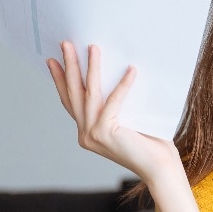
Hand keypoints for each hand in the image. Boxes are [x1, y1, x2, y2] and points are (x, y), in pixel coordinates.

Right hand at [47, 42, 180, 182]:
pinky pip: (113, 101)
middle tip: (65, 44)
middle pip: (74, 93)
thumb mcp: (127, 120)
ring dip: (90, 67)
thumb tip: (119, 69)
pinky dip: (123, 85)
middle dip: (69, 66)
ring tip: (92, 47)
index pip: (70, 102)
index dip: (60, 80)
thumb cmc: (149, 144)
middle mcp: (85, 134)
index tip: (53, 61)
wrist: (159, 167)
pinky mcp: (104, 133)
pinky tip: (130, 69)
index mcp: (87, 132)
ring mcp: (92, 135)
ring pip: (88, 94)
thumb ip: (116, 104)